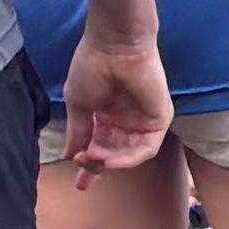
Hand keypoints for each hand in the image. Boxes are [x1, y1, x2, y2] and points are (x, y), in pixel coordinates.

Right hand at [63, 28, 173, 165]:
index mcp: (107, 114)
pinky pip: (145, 149)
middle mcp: (126, 119)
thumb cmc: (92, 66)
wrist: (114, 44)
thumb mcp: (79, 104)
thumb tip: (69, 156)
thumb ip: (78, 132)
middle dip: (97, 166)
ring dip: (110, 163)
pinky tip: (110, 160)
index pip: (99, 147)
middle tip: (83, 170)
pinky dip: (128, 158)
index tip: (78, 185)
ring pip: (129, 155)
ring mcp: (143, 120)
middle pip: (114, 155)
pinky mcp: (159, 119)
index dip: (88, 166)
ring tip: (93, 160)